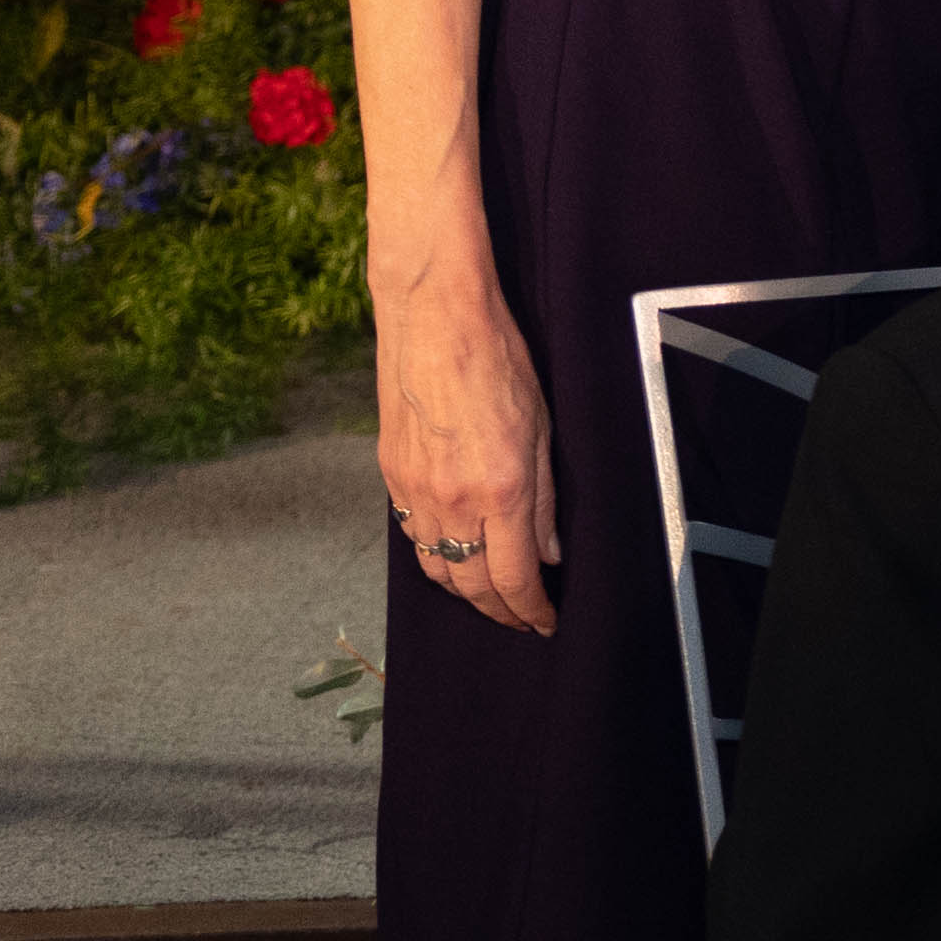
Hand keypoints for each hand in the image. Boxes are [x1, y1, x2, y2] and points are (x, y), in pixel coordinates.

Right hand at [372, 253, 560, 636]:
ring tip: (490, 595)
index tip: (545, 622)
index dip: (531, 609)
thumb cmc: (498, 360)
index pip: (514, 578)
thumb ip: (546, 499)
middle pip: (471, 585)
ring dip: (464, 591)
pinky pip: (411, 536)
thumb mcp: (542, 428)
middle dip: (499, 611)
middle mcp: (452, 501)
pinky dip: (435, 556)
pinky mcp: (391, 476)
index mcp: (501, 491)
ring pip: (436, 567)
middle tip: (522, 618)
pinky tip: (454, 553)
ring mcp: (414, 491)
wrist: (433, 318)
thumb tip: (549, 553)